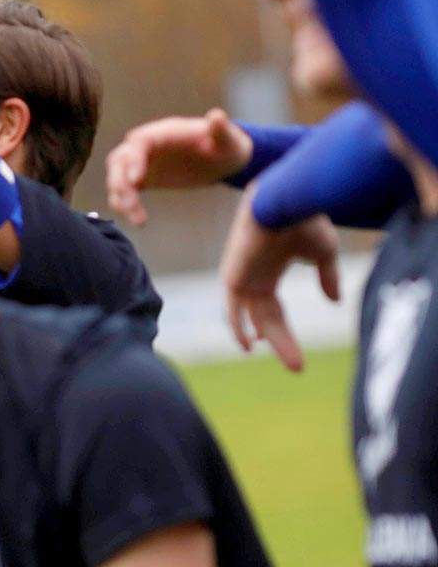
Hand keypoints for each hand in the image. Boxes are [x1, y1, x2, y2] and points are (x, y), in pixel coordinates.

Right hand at [106, 109, 253, 226]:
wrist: (223, 159)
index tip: (138, 181)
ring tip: (138, 218)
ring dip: (120, 197)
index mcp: (165, 132)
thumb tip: (216, 116)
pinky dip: (125, 205)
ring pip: (118, 177)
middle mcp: (148, 146)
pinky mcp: (144, 179)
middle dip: (119, 182)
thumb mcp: (228, 140)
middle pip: (119, 159)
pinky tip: (140, 221)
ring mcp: (143, 162)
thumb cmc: (227, 146)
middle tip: (130, 204)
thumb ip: (221, 129)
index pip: (139, 142)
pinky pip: (124, 191)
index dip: (134, 159)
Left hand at [218, 187, 339, 372]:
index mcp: (269, 273)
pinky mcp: (232, 276)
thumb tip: (334, 300)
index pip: (275, 312)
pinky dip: (237, 326)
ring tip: (287, 360)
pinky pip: (231, 309)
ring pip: (251, 318)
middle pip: (265, 320)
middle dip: (281, 342)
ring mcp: (240, 278)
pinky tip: (248, 344)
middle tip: (298, 367)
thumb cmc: (305, 219)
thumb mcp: (323, 253)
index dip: (285, 334)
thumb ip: (326, 277)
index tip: (298, 358)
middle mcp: (252, 279)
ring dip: (265, 339)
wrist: (286, 199)